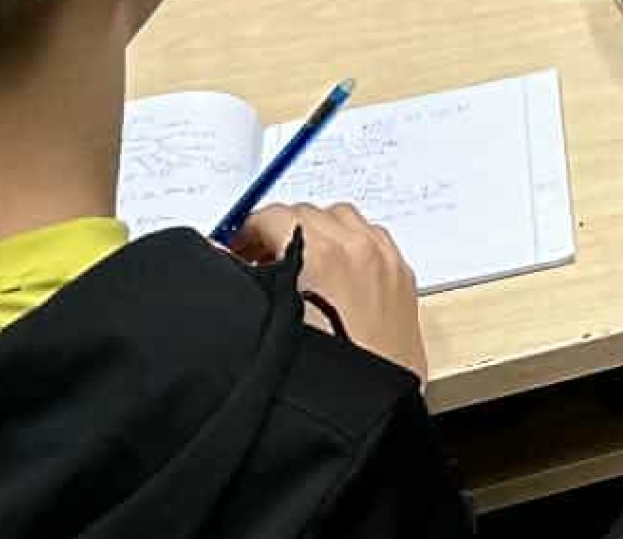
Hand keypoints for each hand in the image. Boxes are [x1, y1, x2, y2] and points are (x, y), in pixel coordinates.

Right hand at [235, 202, 427, 379]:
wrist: (372, 411)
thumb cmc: (324, 383)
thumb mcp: (267, 324)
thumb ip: (243, 281)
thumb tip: (220, 255)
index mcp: (323, 256)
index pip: (275, 216)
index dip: (247, 232)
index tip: (237, 250)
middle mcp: (358, 250)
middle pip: (310, 212)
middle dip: (282, 232)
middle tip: (262, 261)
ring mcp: (385, 260)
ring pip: (346, 219)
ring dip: (320, 233)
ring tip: (300, 268)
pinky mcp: (402, 277)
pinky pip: (374, 237)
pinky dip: (353, 244)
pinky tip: (336, 276)